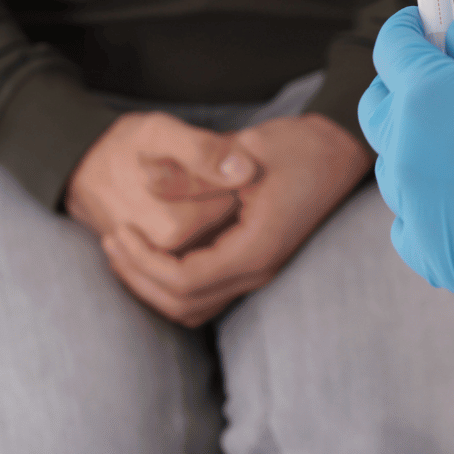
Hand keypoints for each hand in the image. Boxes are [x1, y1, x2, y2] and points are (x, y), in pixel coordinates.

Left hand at [100, 112, 371, 326]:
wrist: (342, 150)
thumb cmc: (300, 146)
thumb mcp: (246, 149)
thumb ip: (195, 172)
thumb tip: (145, 181)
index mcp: (256, 248)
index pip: (184, 280)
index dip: (143, 262)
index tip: (117, 232)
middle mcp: (259, 269)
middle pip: (184, 304)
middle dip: (140, 278)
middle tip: (110, 243)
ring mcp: (260, 271)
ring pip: (194, 308)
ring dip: (154, 287)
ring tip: (125, 252)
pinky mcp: (257, 263)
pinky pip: (207, 294)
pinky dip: (174, 284)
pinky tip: (156, 253)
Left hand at [360, 7, 453, 389]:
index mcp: (428, 98)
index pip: (391, 50)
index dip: (407, 29)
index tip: (420, 26)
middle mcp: (411, 157)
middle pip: (379, 112)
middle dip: (403, 88)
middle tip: (443, 80)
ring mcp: (422, 216)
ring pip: (399, 171)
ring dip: (421, 149)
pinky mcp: (444, 263)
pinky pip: (414, 227)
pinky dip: (433, 209)